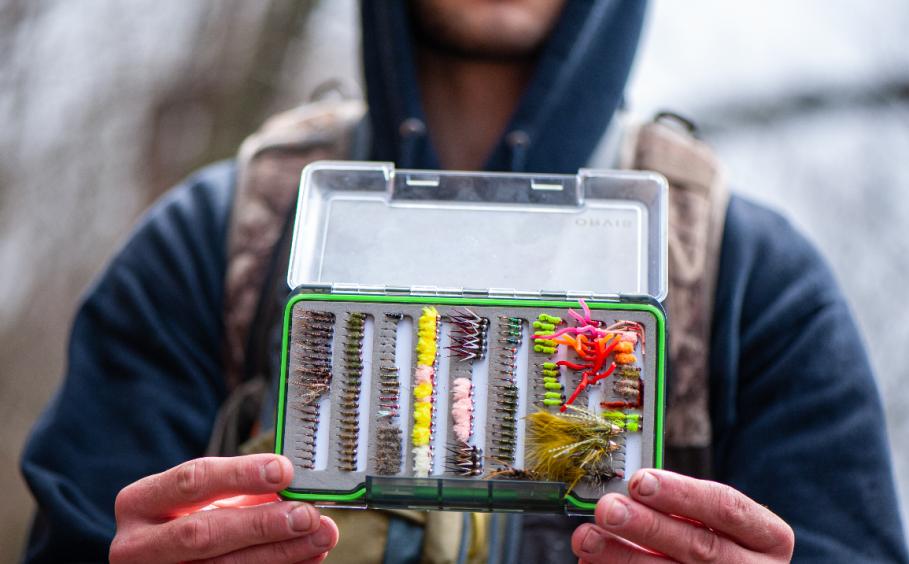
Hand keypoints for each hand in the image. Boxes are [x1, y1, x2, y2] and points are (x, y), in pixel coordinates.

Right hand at [110, 454, 338, 562]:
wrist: (163, 561)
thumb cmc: (186, 520)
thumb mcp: (203, 499)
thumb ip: (242, 490)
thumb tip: (294, 485)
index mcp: (140, 502)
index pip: (191, 481)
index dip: (240, 475)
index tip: (284, 470)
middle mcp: (138, 545)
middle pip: (204, 533)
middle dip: (262, 524)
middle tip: (307, 514)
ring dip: (281, 553)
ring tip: (320, 537)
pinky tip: (308, 558)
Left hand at [572, 469, 793, 562]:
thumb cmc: (719, 542)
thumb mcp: (715, 521)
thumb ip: (679, 506)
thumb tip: (627, 493)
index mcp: (767, 538)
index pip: (727, 508)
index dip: (681, 493)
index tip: (639, 480)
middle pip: (698, 547)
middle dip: (646, 526)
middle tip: (607, 509)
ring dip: (624, 557)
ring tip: (588, 538)